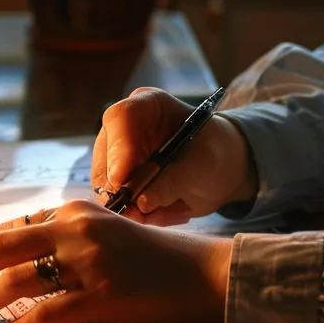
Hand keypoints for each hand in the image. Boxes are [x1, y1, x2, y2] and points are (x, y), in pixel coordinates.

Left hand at [0, 200, 234, 322]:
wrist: (205, 275)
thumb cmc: (155, 261)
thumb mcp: (105, 236)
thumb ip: (65, 242)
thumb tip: (18, 266)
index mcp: (73, 212)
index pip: (11, 230)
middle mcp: (76, 229)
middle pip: (0, 248)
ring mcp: (90, 260)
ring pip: (16, 280)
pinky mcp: (105, 294)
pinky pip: (48, 313)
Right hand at [94, 88, 255, 225]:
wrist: (219, 170)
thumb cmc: (214, 153)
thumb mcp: (203, 165)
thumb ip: (173, 181)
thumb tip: (141, 202)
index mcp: (146, 106)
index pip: (120, 120)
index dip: (118, 151)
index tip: (123, 181)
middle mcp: (122, 129)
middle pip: (104, 158)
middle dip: (122, 190)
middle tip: (143, 212)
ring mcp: (114, 156)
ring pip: (105, 187)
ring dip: (134, 208)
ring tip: (169, 208)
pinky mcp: (115, 182)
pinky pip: (115, 204)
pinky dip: (139, 215)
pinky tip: (164, 210)